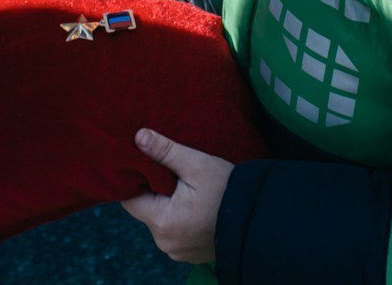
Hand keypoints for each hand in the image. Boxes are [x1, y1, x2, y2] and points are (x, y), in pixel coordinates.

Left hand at [121, 129, 232, 263]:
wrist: (261, 219)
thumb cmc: (229, 190)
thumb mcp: (197, 164)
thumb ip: (165, 151)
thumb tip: (138, 137)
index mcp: (163, 221)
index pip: (130, 199)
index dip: (135, 179)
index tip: (147, 163)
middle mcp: (165, 243)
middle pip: (146, 210)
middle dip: (155, 191)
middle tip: (173, 173)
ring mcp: (178, 252)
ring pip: (161, 221)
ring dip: (168, 205)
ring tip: (187, 189)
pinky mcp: (190, 254)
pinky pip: (175, 232)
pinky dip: (181, 218)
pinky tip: (196, 206)